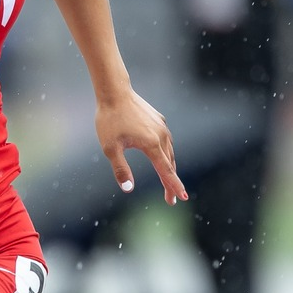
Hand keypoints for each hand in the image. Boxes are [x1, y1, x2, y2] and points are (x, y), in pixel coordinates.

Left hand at [95, 89, 185, 204]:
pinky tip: (162, 156)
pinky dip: (166, 153)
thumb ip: (120, 169)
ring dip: (169, 168)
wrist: (115, 92)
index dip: (174, 186)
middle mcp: (161, 136)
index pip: (166, 171)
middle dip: (171, 183)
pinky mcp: (159, 120)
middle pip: (170, 164)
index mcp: (151, 144)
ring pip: (169, 152)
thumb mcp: (110, 148)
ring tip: (168, 182)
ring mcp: (162, 127)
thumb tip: (129, 189)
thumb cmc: (109, 121)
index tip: (182, 198)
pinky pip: (166, 140)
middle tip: (172, 199)